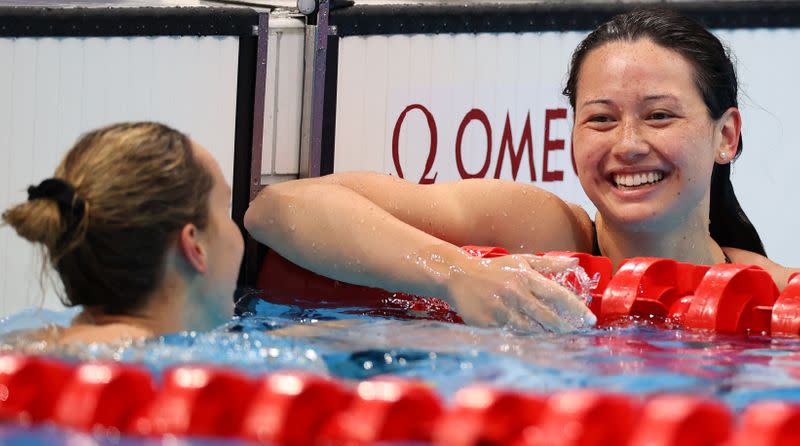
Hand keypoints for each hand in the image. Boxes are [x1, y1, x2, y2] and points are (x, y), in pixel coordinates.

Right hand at [445, 254, 596, 332]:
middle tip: (577, 335)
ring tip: (559, 341)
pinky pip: (512, 335)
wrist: (458, 276)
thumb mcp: (520, 261)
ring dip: (546, 336)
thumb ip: (548, 263)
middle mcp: (515, 293)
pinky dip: (525, 341)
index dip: (576, 308)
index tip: (590, 319)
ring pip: (531, 329)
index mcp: (525, 277)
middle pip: (547, 316)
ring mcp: (501, 310)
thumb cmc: (493, 269)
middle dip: (564, 328)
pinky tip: (535, 345)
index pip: (557, 294)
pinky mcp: (489, 323)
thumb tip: (575, 261)